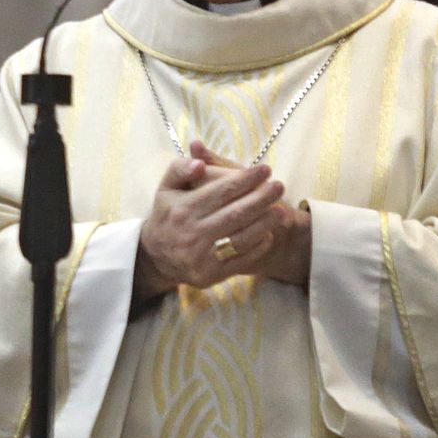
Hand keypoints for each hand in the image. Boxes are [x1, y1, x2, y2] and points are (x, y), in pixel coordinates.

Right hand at [136, 146, 284, 299]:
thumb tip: (199, 162)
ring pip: (241, 238)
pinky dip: (257, 247)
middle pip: (235, 214)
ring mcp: (202, 257)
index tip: (265, 169)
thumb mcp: (166, 187)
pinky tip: (268, 233)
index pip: (221, 191)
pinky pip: (241, 260)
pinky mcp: (211, 275)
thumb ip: (180, 169)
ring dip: (265, 223)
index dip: (245, 179)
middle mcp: (192, 233)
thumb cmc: (168, 215)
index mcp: (183, 209)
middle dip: (261, 199)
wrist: (156, 257)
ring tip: (281, 209)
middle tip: (280, 186)